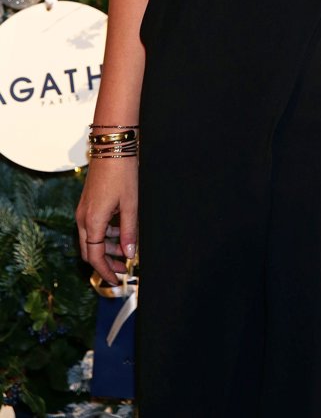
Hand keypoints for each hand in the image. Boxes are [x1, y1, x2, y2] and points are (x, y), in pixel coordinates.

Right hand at [75, 157, 138, 285]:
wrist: (112, 145)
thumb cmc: (122, 172)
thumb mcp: (131, 204)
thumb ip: (129, 231)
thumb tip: (129, 254)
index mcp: (92, 221)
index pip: (95, 257)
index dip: (106, 272)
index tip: (117, 280)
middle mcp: (83, 218)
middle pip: (90, 251)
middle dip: (106, 263)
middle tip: (123, 269)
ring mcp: (84, 209)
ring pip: (92, 238)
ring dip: (107, 247)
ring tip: (126, 250)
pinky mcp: (88, 202)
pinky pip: (94, 226)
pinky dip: (106, 234)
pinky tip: (122, 231)